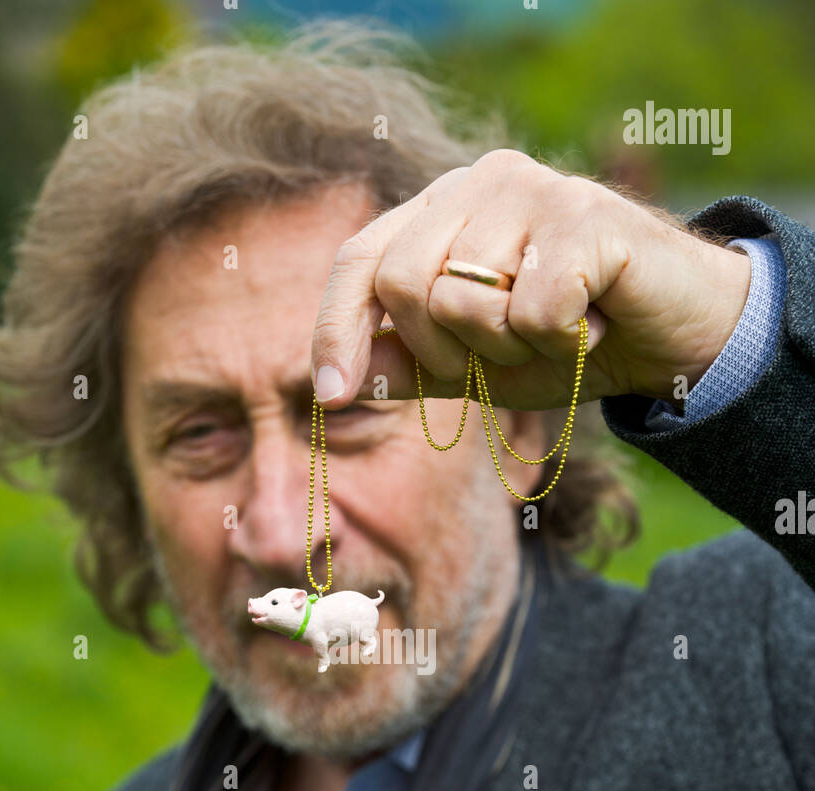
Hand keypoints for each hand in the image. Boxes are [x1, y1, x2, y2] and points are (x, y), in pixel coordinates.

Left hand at [309, 149, 751, 411]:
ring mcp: (534, 189)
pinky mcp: (585, 215)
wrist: (672, 337)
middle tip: (507, 353)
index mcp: (443, 209)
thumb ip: (407, 363)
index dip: (335, 329)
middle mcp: (480, 182)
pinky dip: (561, 342)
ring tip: (558, 330)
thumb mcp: (475, 365)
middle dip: (445, 350)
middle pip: (403, 283)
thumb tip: (330, 380)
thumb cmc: (569, 342)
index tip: (333, 396)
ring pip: (464, 299)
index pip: (360, 261)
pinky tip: (593, 324)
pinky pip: (532, 311)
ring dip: (511, 347)